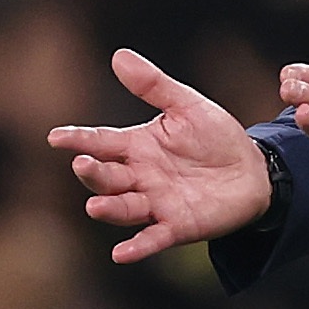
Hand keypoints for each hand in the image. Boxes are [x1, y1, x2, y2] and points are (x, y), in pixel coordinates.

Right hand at [47, 50, 269, 262]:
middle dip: (93, 173)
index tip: (56, 136)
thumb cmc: (216, 138)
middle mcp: (139, 177)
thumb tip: (119, 55)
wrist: (253, 170)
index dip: (78, 139)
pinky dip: (137, 247)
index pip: (100, 142)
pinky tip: (121, 253)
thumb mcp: (187, 106)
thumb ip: (153, 85)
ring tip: (94, 206)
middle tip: (82, 164)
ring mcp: (155, 203)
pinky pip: (153, 239)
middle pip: (107, 177)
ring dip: (108, 208)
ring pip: (123, 208)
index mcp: (136, 146)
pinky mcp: (177, 226)